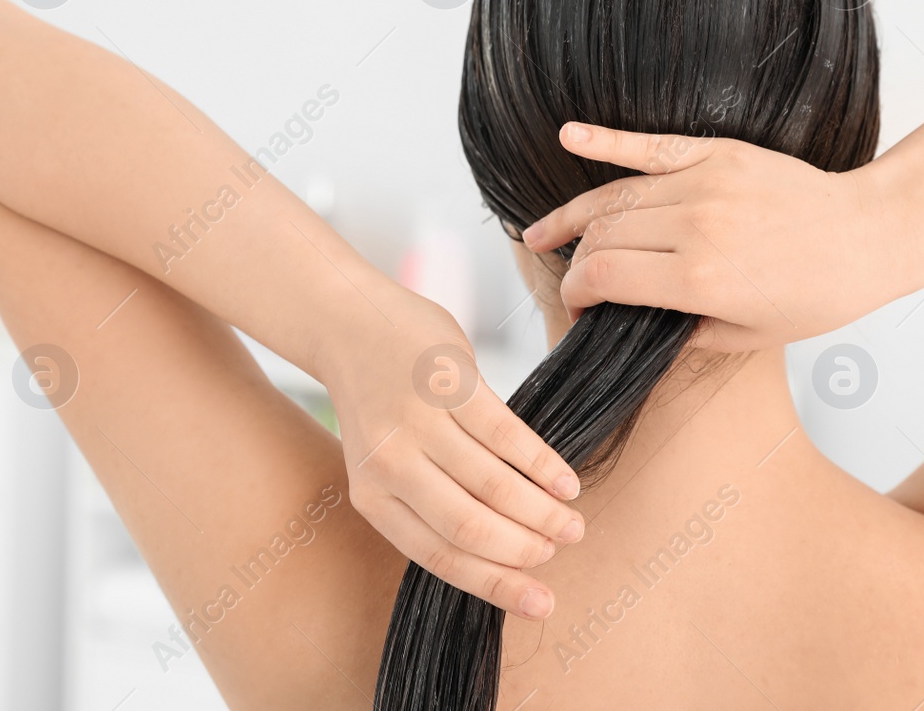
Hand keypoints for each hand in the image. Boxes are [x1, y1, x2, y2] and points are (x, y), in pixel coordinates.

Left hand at [320, 295, 584, 620]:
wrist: (350, 322)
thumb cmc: (385, 401)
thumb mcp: (388, 460)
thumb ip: (429, 501)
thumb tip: (500, 551)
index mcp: (372, 496)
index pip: (439, 555)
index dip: (495, 583)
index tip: (539, 601)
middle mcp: (390, 464)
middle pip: (469, 526)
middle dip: (525, 549)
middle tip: (562, 549)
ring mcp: (419, 421)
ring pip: (492, 484)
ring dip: (541, 510)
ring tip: (573, 522)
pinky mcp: (448, 382)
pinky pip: (505, 434)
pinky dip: (542, 464)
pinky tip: (566, 481)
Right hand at [521, 122, 908, 350]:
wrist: (869, 236)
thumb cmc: (816, 294)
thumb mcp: (747, 337)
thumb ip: (680, 332)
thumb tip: (630, 322)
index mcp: (698, 278)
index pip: (602, 278)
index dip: (576, 296)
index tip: (577, 309)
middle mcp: (694, 226)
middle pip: (602, 237)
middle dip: (577, 264)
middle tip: (573, 282)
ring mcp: (705, 182)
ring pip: (616, 195)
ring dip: (574, 216)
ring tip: (542, 233)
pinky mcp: (719, 152)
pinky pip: (649, 146)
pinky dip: (605, 139)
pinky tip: (568, 136)